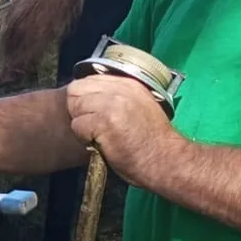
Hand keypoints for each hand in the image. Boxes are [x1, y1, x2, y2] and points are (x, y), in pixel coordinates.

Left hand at [66, 74, 181, 187]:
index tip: (93, 113)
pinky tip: (101, 143)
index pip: (87, 79)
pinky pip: (77, 126)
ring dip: (81, 125)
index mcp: (128, 83)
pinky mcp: (105, 121)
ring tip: (99, 135)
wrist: (166, 160)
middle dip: (77, 110)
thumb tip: (88, 95)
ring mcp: (112, 104)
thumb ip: (117, 96)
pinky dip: (84, 138)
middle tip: (93, 126)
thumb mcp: (139, 106)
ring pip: (74, 107)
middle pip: (76, 90)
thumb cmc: (151, 141)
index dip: (83, 98)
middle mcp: (120, 89)